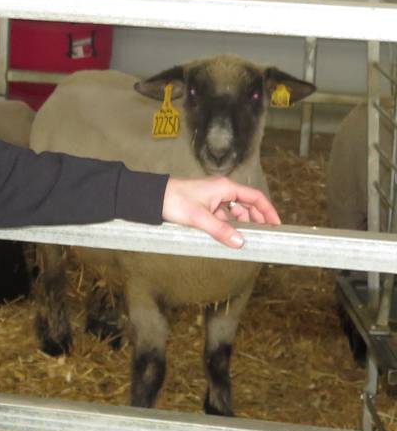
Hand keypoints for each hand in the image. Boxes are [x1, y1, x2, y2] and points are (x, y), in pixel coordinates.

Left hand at [162, 176, 279, 247]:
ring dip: (241, 224)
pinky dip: (228, 226)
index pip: (255, 197)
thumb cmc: (175, 200)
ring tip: (247, 240)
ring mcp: (214, 198)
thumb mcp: (199, 218)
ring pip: (235, 212)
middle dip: (256, 219)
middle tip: (264, 236)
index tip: (276, 225)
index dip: (268, 210)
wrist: (153, 197)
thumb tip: (241, 243)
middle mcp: (222, 190)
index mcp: (225, 187)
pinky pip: (223, 216)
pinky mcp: (205, 206)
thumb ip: (221, 230)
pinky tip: (229, 237)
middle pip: (247, 205)